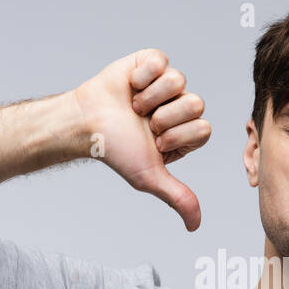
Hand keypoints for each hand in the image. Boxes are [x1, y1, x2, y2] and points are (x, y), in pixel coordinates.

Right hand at [72, 48, 210, 230]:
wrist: (84, 124)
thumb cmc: (115, 150)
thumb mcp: (149, 177)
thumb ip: (178, 197)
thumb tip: (195, 226)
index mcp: (185, 132)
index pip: (203, 129)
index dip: (177, 136)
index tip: (154, 142)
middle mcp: (180, 107)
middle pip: (196, 103)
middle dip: (165, 117)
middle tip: (143, 124)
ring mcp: (166, 84)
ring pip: (179, 81)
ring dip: (151, 97)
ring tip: (133, 107)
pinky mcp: (150, 62)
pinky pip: (162, 61)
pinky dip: (143, 76)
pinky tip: (130, 86)